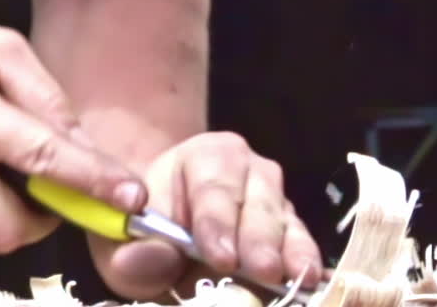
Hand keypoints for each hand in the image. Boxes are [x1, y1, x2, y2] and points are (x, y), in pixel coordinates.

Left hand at [85, 132, 323, 299]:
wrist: (168, 235)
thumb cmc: (145, 229)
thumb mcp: (124, 239)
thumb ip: (131, 250)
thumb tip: (153, 258)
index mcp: (201, 157)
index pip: (211, 185)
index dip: (216, 221)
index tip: (220, 255)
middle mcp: (246, 169)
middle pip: (256, 201)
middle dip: (257, 239)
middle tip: (261, 269)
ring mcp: (275, 199)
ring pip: (284, 221)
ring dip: (289, 252)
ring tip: (294, 277)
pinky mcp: (293, 228)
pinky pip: (303, 242)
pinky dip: (307, 262)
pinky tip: (312, 280)